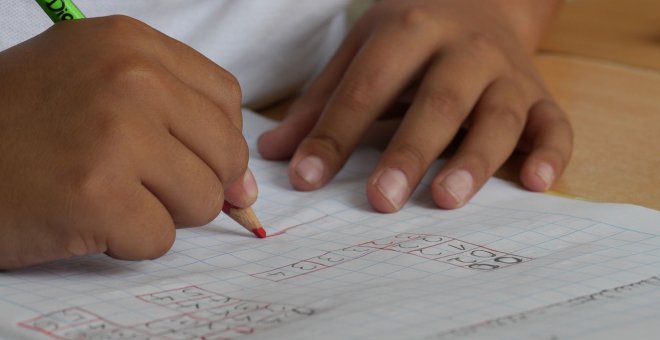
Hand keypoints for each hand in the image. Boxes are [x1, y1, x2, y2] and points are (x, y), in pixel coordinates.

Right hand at [0, 16, 255, 268]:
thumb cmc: (19, 126)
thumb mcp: (97, 88)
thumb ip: (178, 122)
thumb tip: (246, 188)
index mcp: (131, 44)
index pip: (225, 99)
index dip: (215, 140)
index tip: (190, 161)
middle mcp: (130, 78)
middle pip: (225, 153)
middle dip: (193, 183)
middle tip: (137, 183)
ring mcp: (115, 134)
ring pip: (203, 200)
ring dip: (160, 213)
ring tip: (104, 195)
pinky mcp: (96, 195)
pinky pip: (160, 238)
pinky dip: (127, 242)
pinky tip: (83, 218)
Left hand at [258, 0, 571, 211]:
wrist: (481, 0)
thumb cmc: (412, 35)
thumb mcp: (362, 51)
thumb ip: (321, 102)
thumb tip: (274, 154)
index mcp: (410, 30)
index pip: (367, 87)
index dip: (334, 134)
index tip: (305, 180)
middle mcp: (464, 49)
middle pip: (438, 101)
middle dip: (409, 152)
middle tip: (381, 200)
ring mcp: (507, 72)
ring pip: (499, 116)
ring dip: (475, 159)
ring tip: (446, 199)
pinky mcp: (541, 95)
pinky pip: (555, 125)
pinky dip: (551, 154)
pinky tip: (536, 184)